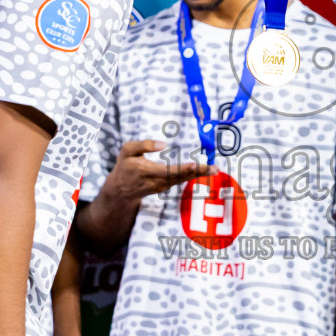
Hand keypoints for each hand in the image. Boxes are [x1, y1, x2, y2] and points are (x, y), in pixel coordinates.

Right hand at [98, 140, 212, 206]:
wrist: (121, 191)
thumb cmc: (125, 166)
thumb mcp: (127, 151)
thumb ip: (143, 145)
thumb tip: (163, 145)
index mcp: (145, 170)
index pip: (167, 170)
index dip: (182, 168)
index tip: (196, 165)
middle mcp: (156, 181)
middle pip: (180, 176)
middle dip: (198, 172)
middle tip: (215, 168)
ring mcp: (162, 186)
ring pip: (183, 179)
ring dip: (199, 174)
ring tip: (215, 169)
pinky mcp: (166, 187)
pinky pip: (181, 180)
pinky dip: (193, 175)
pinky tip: (205, 171)